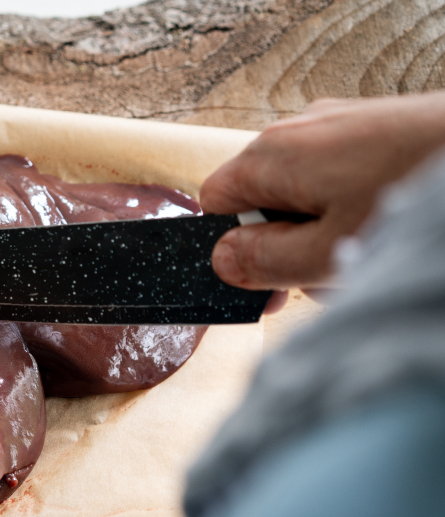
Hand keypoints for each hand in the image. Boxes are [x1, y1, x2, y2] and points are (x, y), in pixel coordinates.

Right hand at [200, 93, 444, 292]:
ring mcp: (338, 125)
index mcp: (269, 157)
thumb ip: (261, 262)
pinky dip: (356, 209)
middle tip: (323, 278)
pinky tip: (388, 228)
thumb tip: (221, 261)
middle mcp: (296, 131)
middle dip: (287, 246)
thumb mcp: (324, 255)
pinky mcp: (375, 128)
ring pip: (306, 194)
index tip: (262, 283)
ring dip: (326, 233)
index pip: (213, 206)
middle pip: (261, 202)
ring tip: (368, 255)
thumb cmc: (410, 199)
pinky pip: (342, 178)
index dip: (231, 250)